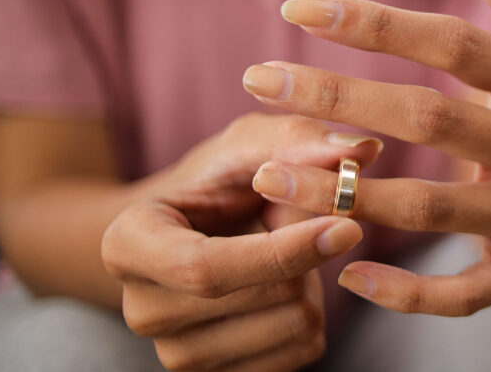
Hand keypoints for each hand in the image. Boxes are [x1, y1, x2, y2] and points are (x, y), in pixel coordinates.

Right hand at [102, 114, 380, 370]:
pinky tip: (282, 290)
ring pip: (295, 325)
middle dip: (306, 253)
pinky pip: (303, 353)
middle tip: (289, 224)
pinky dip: (313, 315)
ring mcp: (177, 354)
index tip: (347, 226)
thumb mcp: (245, 146)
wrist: (191, 236)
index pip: (209, 269)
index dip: (283, 252)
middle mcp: (142, 309)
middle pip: (268, 295)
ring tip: (280, 256)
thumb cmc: (217, 185)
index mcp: (128, 245)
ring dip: (312, 282)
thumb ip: (297, 139)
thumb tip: (362, 147)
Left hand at [241, 0, 490, 315]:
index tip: (300, 8)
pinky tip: (345, 274)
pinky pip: (462, 293)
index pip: (457, 44)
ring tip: (267, 175)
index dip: (378, 25)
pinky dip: (406, 293)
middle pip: (431, 119)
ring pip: (430, 207)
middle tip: (258, 80)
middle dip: (338, 99)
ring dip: (345, 193)